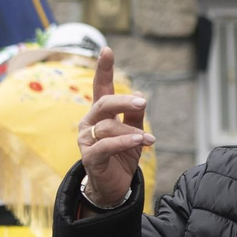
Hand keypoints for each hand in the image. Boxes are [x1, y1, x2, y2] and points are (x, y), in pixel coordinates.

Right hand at [77, 50, 154, 206]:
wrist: (114, 187)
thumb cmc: (122, 156)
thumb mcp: (134, 133)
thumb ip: (135, 116)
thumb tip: (140, 96)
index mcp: (101, 113)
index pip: (101, 87)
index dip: (104, 69)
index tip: (107, 50)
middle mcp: (90, 122)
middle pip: (104, 103)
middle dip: (124, 101)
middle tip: (142, 102)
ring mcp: (86, 139)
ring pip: (108, 126)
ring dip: (132, 132)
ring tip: (150, 140)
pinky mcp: (90, 157)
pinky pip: (106, 145)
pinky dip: (123, 142)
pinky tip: (139, 141)